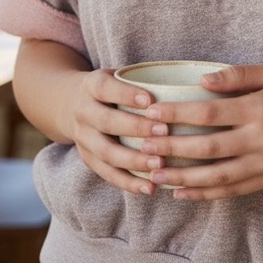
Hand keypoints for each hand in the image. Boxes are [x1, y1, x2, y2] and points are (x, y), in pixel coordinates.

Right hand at [59, 68, 171, 195]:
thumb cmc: (112, 88)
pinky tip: (150, 187)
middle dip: (135, 128)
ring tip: (160, 164)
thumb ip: (143, 78)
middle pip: (106, 122)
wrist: (70, 104)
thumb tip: (193, 81)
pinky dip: (128, 182)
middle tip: (164, 132)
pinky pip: (107, 174)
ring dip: (134, 160)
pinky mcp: (87, 159)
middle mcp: (83, 111)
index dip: (126, 94)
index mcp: (92, 86)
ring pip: (106, 152)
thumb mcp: (118, 75)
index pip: (106, 88)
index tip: (151, 100)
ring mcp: (82, 138)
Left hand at [138, 64, 262, 199]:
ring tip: (153, 174)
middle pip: (206, 148)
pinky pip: (231, 191)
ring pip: (215, 177)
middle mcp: (261, 140)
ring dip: (181, 177)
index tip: (151, 113)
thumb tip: (202, 80)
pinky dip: (204, 195)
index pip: (209, 113)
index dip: (177, 114)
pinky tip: (180, 192)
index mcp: (259, 109)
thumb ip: (238, 75)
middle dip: (171, 148)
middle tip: (142, 146)